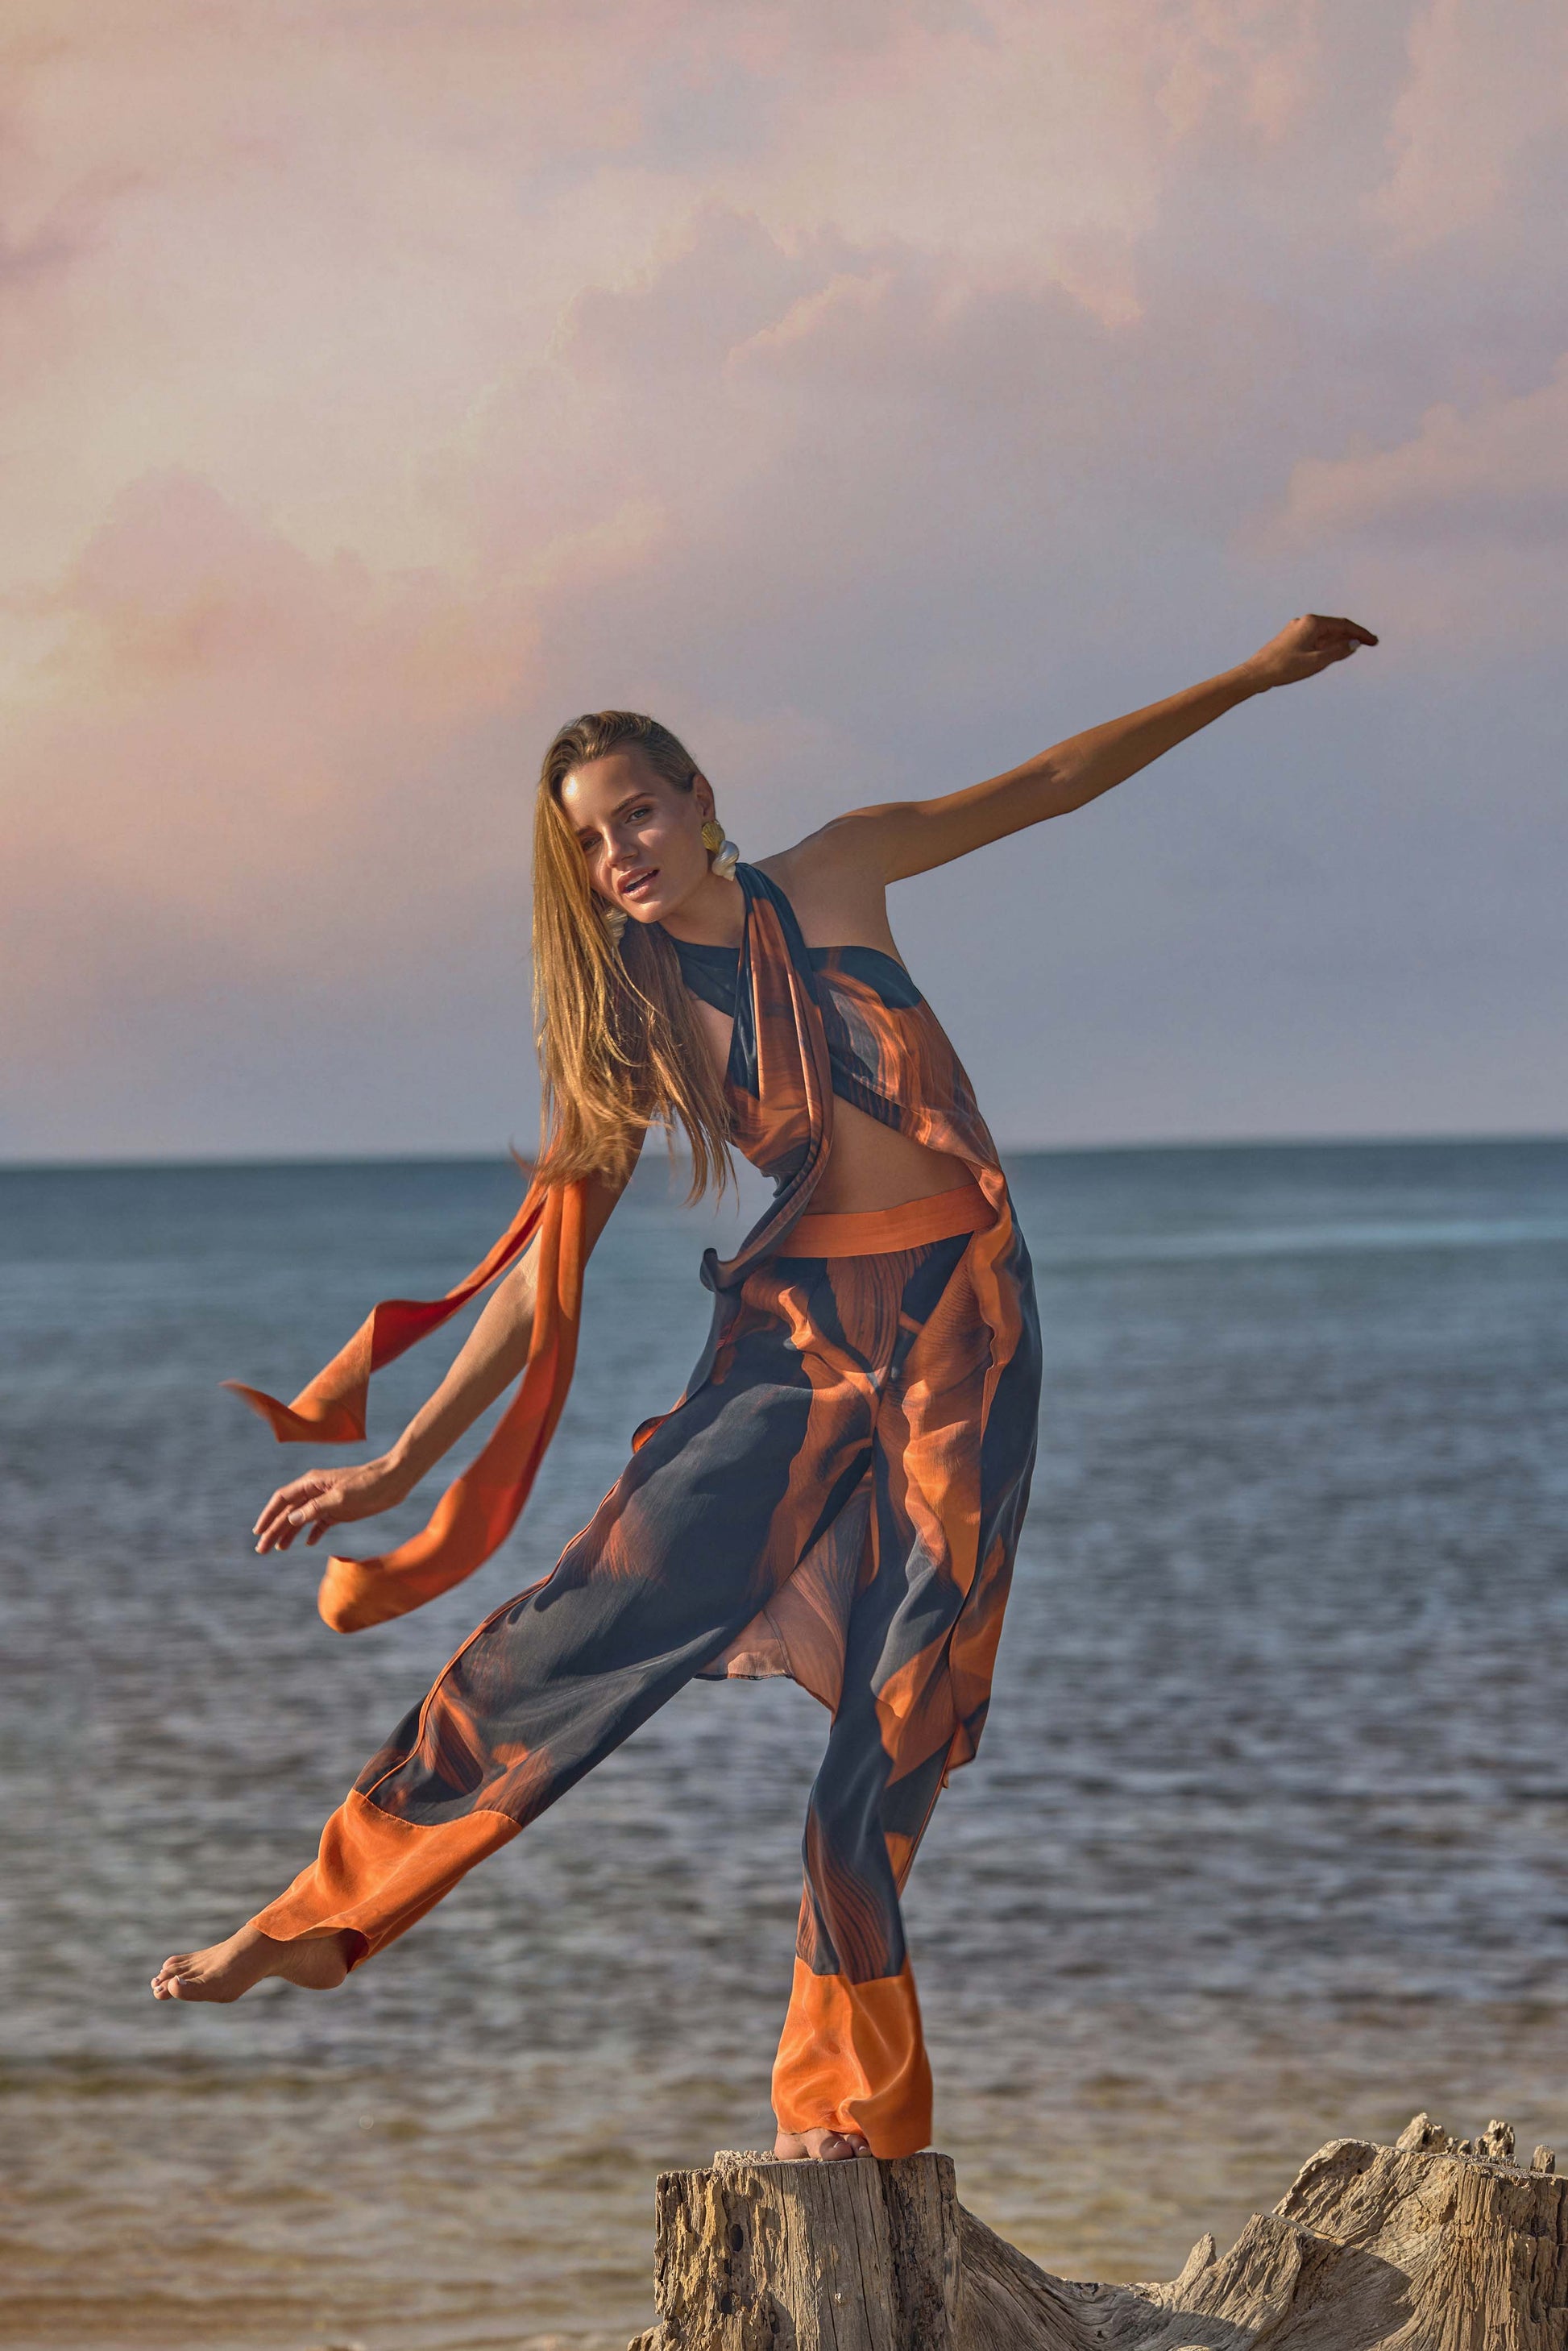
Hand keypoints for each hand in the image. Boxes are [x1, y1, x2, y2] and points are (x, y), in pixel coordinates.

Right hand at [253, 1455, 415, 1554]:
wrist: (393, 1481)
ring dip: (289, 1534)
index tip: (258, 1532)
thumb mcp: (341, 1498)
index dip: (268, 1515)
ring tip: (278, 1549)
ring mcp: (327, 1501)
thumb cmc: (367, 1484)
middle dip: (274, 1530)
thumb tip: (291, 1520)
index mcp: (312, 1483)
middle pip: (289, 1512)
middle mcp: (316, 1491)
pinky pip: (320, 1523)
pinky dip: (313, 1533)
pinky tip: (308, 1544)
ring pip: (302, 1519)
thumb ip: (315, 1509)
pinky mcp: (339, 1510)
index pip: (282, 1499)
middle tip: (262, 1550)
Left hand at [1245, 613, 1377, 689]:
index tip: (1373, 641)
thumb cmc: (1284, 668)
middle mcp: (1304, 622)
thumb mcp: (1316, 662)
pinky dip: (1327, 645)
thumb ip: (1337, 652)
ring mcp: (1296, 630)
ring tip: (1355, 648)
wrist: (1256, 674)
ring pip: (1325, 634)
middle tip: (1370, 643)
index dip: (1360, 633)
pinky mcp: (1291, 640)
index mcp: (1312, 623)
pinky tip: (1333, 652)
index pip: (1343, 625)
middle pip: (1335, 627)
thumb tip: (1354, 644)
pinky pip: (1315, 640)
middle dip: (1353, 635)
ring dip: (1340, 640)